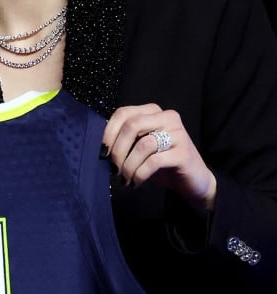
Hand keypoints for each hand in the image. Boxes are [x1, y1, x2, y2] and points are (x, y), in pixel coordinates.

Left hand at [102, 103, 216, 211]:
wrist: (193, 181)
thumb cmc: (161, 163)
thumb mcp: (140, 146)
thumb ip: (125, 138)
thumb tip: (101, 143)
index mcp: (153, 111)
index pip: (124, 113)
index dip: (108, 131)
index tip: (102, 150)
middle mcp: (167, 117)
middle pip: (132, 125)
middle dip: (117, 149)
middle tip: (113, 167)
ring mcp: (178, 134)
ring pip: (142, 144)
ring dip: (128, 165)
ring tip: (124, 178)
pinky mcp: (183, 153)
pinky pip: (154, 161)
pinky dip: (140, 173)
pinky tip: (135, 182)